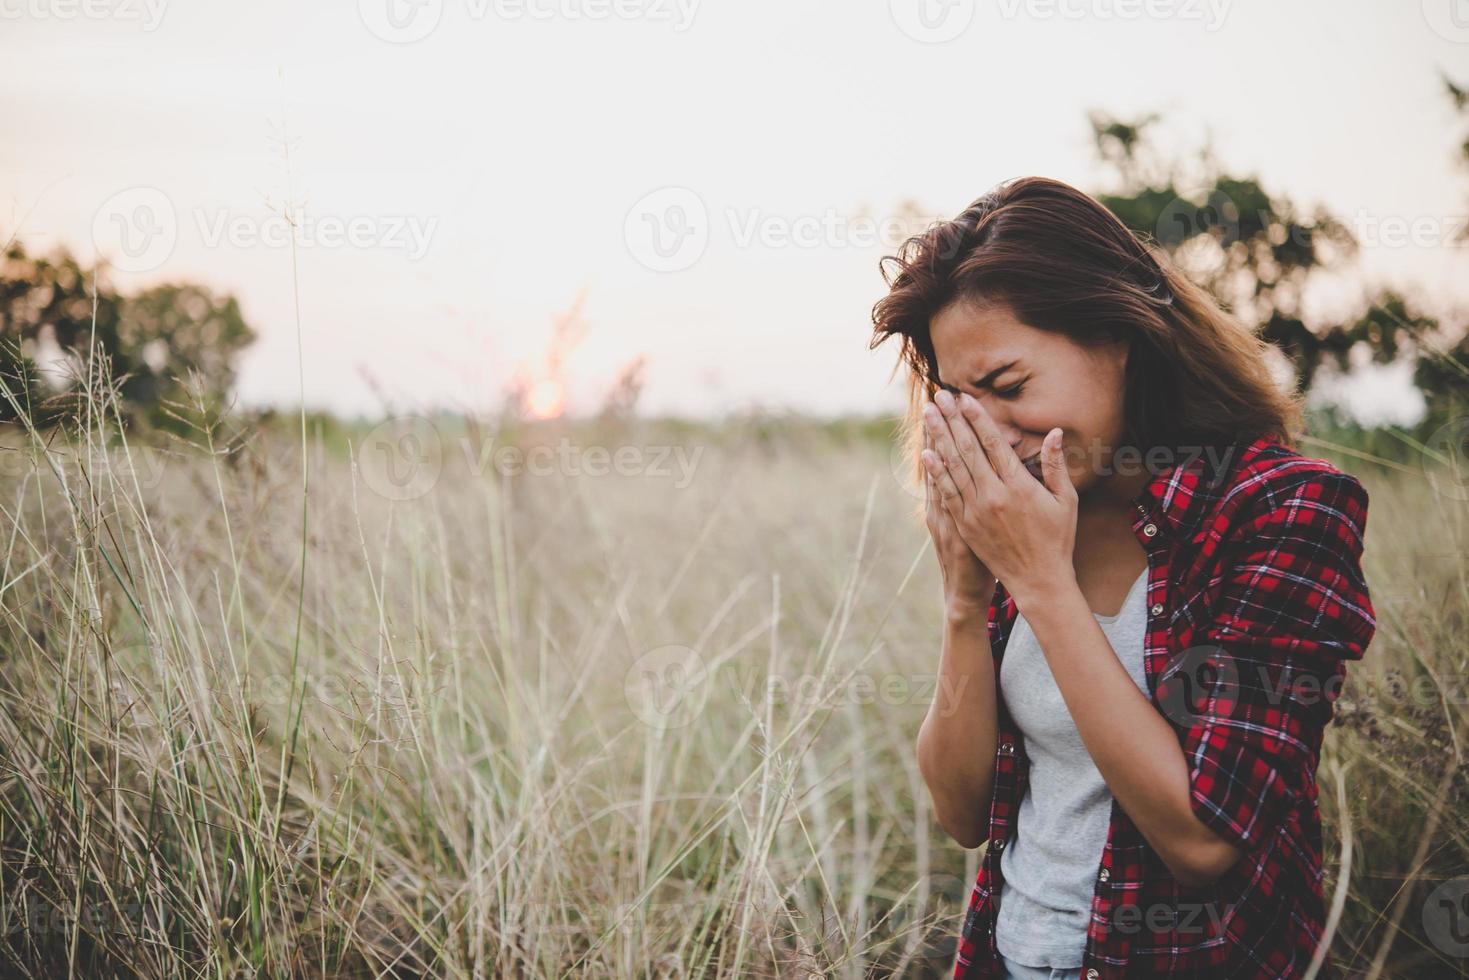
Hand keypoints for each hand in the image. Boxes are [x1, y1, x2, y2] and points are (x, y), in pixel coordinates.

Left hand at [919, 389, 1078, 611]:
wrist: (1038, 581)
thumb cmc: (1057, 539)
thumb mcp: (1065, 501)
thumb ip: (1056, 465)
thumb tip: (1053, 431)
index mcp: (1019, 485)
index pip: (992, 443)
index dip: (977, 418)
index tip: (964, 398)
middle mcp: (994, 495)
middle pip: (967, 449)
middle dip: (951, 420)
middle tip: (939, 397)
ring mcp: (976, 511)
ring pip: (953, 467)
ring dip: (938, 438)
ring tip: (928, 415)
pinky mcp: (965, 526)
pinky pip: (946, 493)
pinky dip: (936, 472)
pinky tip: (926, 453)